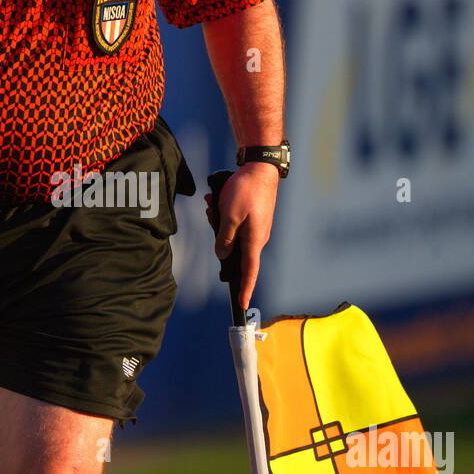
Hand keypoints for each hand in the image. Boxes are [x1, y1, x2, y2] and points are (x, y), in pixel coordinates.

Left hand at [204, 163, 279, 308]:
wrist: (261, 168)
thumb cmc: (247, 191)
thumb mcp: (229, 215)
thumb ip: (224, 238)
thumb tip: (222, 254)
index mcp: (254, 240)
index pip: (250, 271)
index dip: (245, 289)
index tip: (241, 304)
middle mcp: (257, 237)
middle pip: (234, 250)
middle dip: (219, 238)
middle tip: (212, 214)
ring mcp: (256, 228)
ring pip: (232, 234)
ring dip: (219, 221)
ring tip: (213, 204)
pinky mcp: (253, 218)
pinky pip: (236, 223)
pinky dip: (224, 214)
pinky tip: (217, 200)